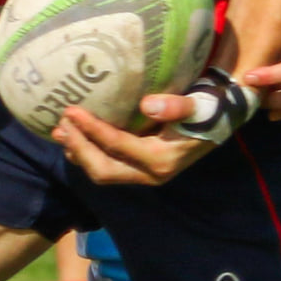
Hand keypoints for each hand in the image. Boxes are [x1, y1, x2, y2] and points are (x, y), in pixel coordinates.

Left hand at [52, 105, 214, 184]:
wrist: (221, 121)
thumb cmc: (210, 110)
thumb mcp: (200, 106)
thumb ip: (177, 106)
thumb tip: (148, 105)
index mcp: (161, 160)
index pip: (118, 146)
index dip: (92, 130)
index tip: (71, 110)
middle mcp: (150, 174)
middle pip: (102, 169)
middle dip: (78, 148)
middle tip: (61, 125)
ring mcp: (143, 175)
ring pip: (102, 172)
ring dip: (78, 153)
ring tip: (59, 132)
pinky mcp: (138, 169)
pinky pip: (106, 168)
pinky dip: (86, 155)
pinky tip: (72, 140)